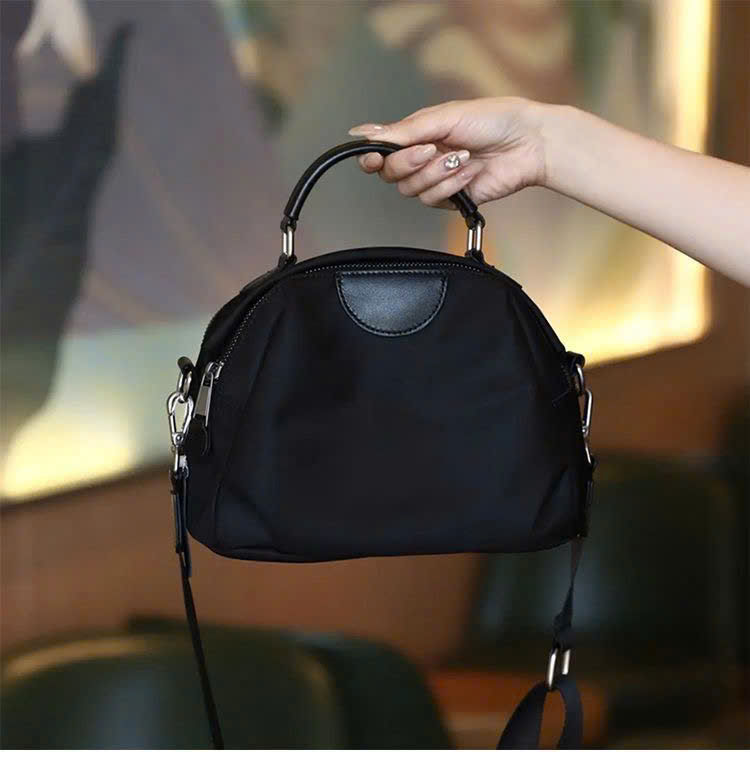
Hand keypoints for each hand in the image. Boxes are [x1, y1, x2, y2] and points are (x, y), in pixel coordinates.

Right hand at [348, 97, 546, 209]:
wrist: (528, 144)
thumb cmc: (494, 120)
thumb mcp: (443, 117)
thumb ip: (403, 130)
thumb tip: (363, 132)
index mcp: (418, 134)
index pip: (381, 152)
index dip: (371, 158)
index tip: (371, 159)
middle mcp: (423, 158)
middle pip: (391, 174)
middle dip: (408, 163)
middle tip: (431, 150)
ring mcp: (437, 179)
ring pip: (412, 190)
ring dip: (436, 173)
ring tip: (461, 157)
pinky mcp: (451, 198)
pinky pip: (434, 200)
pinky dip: (451, 185)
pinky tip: (470, 172)